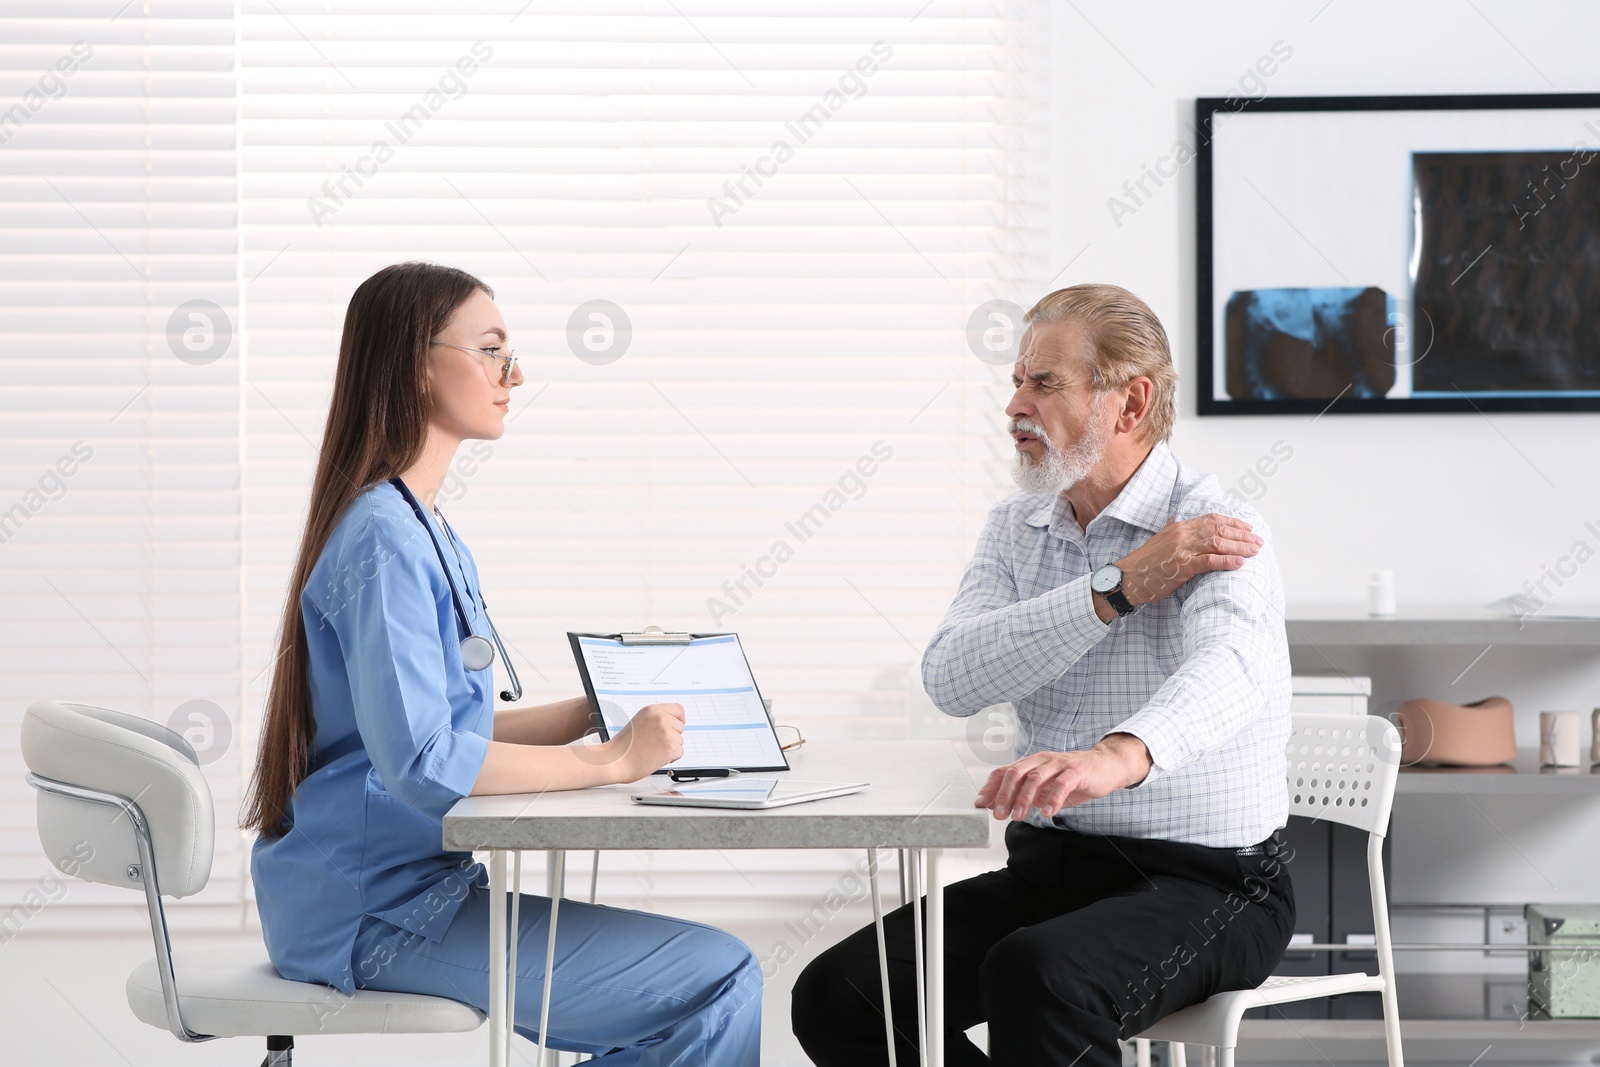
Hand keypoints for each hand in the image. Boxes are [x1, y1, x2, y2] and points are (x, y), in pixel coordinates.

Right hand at [602, 703, 684, 780]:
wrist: (615, 760)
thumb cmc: (623, 746)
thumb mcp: (639, 722)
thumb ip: (655, 719)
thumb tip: (672, 722)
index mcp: (652, 710)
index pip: (678, 709)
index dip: (678, 720)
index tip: (675, 726)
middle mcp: (660, 718)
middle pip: (680, 727)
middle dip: (672, 736)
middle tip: (655, 744)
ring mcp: (666, 732)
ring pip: (680, 741)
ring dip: (670, 748)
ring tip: (652, 751)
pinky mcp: (670, 747)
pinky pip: (680, 753)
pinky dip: (671, 758)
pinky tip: (656, 758)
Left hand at [974, 734, 1151, 820]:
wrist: (1106, 766)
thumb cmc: (1074, 778)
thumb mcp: (1045, 789)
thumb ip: (1024, 795)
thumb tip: (998, 806)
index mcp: (1031, 764)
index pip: (1004, 772)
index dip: (990, 787)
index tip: (980, 804)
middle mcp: (1041, 760)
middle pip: (1016, 773)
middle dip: (1004, 794)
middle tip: (998, 814)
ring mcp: (1059, 764)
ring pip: (1036, 777)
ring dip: (1024, 798)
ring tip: (1019, 816)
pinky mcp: (1077, 771)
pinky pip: (1062, 783)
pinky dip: (1053, 798)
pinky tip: (1048, 812)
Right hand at [1115, 513, 1260, 607]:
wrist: (1126, 578)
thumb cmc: (1145, 564)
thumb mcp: (1162, 542)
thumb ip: (1178, 533)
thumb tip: (1192, 527)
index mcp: (1179, 527)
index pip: (1212, 519)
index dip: (1233, 523)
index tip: (1247, 528)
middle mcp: (1182, 534)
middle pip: (1219, 530)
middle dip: (1242, 535)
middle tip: (1258, 541)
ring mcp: (1181, 549)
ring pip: (1217, 543)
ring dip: (1239, 547)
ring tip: (1254, 551)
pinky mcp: (1181, 566)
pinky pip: (1209, 561)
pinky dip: (1226, 561)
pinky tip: (1239, 563)